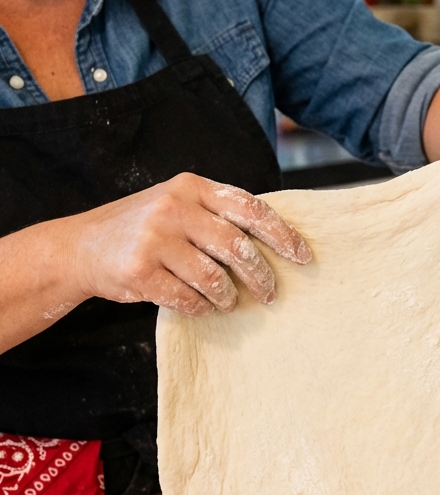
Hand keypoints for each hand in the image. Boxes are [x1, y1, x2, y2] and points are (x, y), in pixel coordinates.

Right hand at [70, 173, 310, 316]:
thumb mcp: (177, 205)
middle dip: (260, 276)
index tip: (303, 256)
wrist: (80, 247)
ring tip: (227, 302)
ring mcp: (154, 239)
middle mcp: (173, 208)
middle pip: (237, 247)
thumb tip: (274, 242)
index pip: (250, 208)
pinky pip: (187, 298)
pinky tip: (200, 306)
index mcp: (191, 187)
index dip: (282, 234)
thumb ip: (216, 214)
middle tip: (270, 293)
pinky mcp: (140, 271)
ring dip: (227, 297)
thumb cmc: (141, 229)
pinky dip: (199, 308)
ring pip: (214, 278)